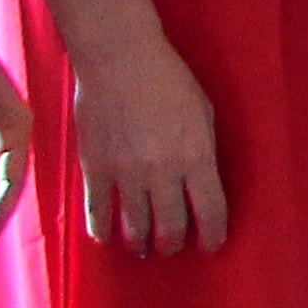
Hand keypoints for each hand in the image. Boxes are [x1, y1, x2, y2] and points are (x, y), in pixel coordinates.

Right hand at [73, 25, 224, 256]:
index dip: (212, 235)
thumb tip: (202, 182)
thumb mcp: (204, 114)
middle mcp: (163, 172)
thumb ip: (204, 151)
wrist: (120, 60)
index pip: (210, 211)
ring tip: (142, 248)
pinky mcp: (95, 168)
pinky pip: (97, 211)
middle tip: (172, 247)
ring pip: (134, 225)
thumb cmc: (169, 80)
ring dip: (140, 243)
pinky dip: (102, 230)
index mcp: (197, 157)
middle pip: (171, 226)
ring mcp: (126, 173)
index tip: (211, 246)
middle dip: (173, 243)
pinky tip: (106, 238)